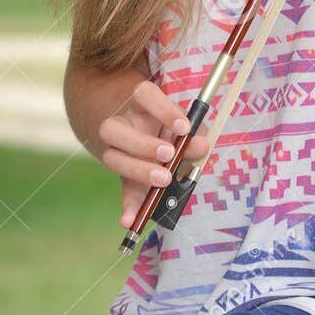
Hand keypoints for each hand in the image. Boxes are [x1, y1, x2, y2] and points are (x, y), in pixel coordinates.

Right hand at [95, 79, 213, 230]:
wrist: (156, 139)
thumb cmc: (174, 128)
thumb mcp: (188, 127)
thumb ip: (196, 135)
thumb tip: (201, 146)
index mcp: (141, 105)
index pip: (143, 94)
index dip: (162, 108)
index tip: (184, 127)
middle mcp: (122, 125)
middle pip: (112, 128)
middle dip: (141, 144)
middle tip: (169, 154)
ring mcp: (117, 152)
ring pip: (112, 158)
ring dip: (138, 170)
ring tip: (164, 179)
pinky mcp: (124, 179)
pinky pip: (122, 191)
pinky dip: (128, 207)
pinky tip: (130, 220)